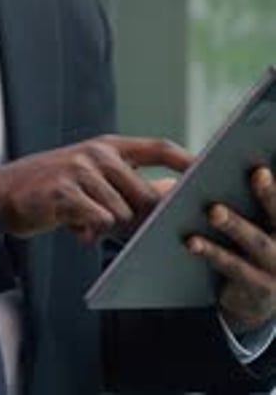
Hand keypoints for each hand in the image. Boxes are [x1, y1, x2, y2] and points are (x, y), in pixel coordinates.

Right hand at [0, 135, 191, 244]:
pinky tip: (74, 229)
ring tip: (83, 222)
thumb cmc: (57, 188)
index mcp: (109, 147)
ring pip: (121, 212)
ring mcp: (81, 169)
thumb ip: (130, 183)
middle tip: (113, 225)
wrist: (5, 193)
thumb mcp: (94, 177)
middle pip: (144, 192)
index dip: (185, 159)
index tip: (206, 170)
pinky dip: (89, 231)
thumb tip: (170, 192)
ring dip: (106, 228)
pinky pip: (97, 220)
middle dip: (138, 218)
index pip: (158, 147)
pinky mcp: (65, 192)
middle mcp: (98, 153)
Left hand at [187, 166, 275, 333]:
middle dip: (269, 193)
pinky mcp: (257, 286)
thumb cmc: (253, 242)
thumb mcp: (261, 219)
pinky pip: (233, 266)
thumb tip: (251, 163)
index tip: (269, 162)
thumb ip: (258, 196)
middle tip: (257, 172)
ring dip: (235, 224)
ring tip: (214, 210)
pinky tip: (191, 240)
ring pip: (255, 241)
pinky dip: (212, 252)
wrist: (256, 297)